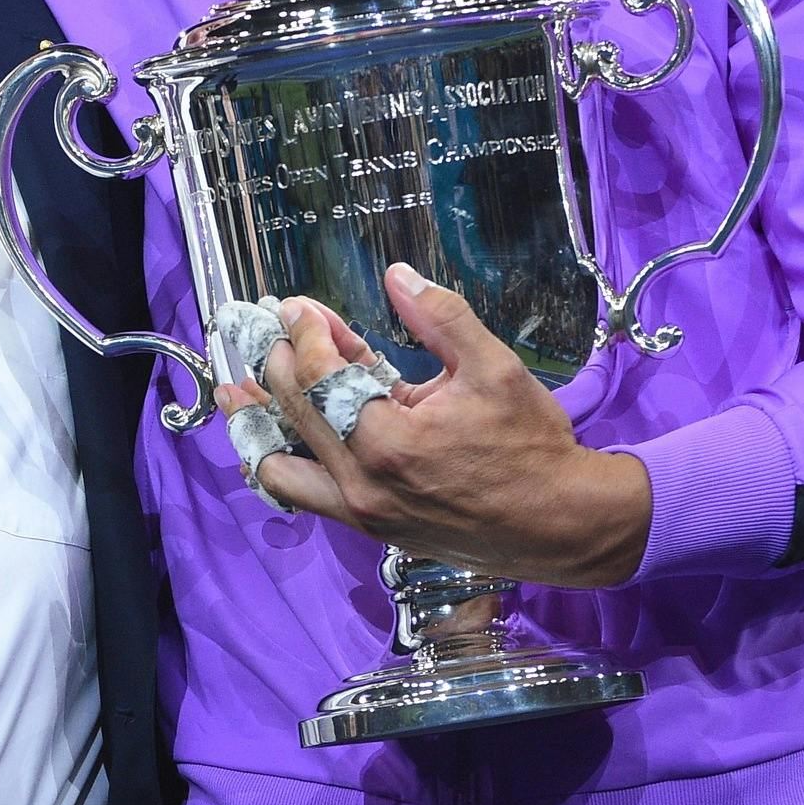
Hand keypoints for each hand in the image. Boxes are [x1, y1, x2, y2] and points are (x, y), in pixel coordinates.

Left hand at [214, 266, 651, 586]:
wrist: (562, 526)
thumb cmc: (533, 448)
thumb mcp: (494, 368)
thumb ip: (440, 318)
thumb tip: (398, 277)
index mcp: (388, 442)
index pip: (319, 376)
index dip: (304, 332)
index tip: (297, 306)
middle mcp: (362, 484)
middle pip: (293, 412)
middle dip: (282, 361)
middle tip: (279, 330)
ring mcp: (361, 512)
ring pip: (279, 467)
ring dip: (260, 423)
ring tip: (241, 389)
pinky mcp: (369, 528)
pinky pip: (304, 495)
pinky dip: (285, 461)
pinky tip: (277, 436)